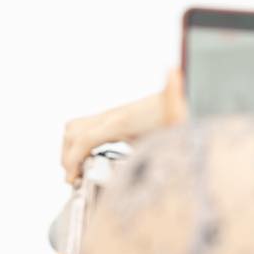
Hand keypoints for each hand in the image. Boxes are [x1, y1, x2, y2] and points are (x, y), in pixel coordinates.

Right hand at [59, 68, 187, 182]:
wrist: (186, 102)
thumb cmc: (180, 117)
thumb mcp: (176, 117)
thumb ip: (172, 99)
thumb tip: (174, 73)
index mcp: (122, 120)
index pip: (84, 139)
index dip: (72, 160)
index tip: (72, 179)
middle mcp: (112, 115)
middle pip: (72, 131)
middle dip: (67, 157)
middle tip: (74, 178)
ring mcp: (111, 117)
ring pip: (74, 128)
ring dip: (70, 150)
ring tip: (79, 171)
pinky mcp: (113, 122)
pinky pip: (86, 132)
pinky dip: (80, 147)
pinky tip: (91, 161)